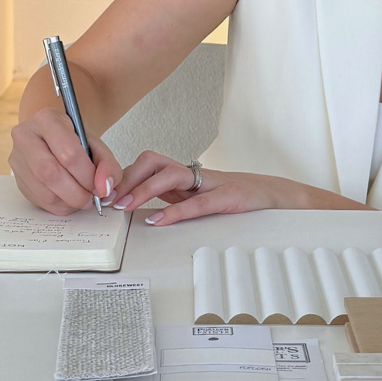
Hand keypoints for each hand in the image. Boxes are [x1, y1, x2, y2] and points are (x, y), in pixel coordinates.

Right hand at [9, 108, 121, 214]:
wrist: (52, 137)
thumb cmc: (74, 139)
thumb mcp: (95, 143)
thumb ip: (107, 164)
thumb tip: (104, 188)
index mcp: (47, 119)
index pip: (68, 153)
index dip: (87, 175)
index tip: (99, 186)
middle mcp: (25, 136)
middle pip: (50, 173)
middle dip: (76, 193)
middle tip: (91, 198)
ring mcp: (17, 158)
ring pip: (43, 191)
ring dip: (68, 202)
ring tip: (82, 198)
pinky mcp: (16, 178)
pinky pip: (38, 200)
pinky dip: (58, 205)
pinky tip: (68, 199)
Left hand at [113, 152, 309, 225]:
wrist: (275, 196)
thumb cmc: (235, 197)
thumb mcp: (197, 196)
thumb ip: (172, 196)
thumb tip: (138, 202)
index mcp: (185, 174)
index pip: (148, 164)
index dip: (124, 176)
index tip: (105, 192)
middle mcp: (195, 173)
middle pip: (154, 160)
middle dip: (128, 177)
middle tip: (111, 198)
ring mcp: (212, 183)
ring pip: (171, 174)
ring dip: (144, 189)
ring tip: (126, 206)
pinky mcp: (228, 197)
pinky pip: (197, 202)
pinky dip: (174, 211)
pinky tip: (157, 220)